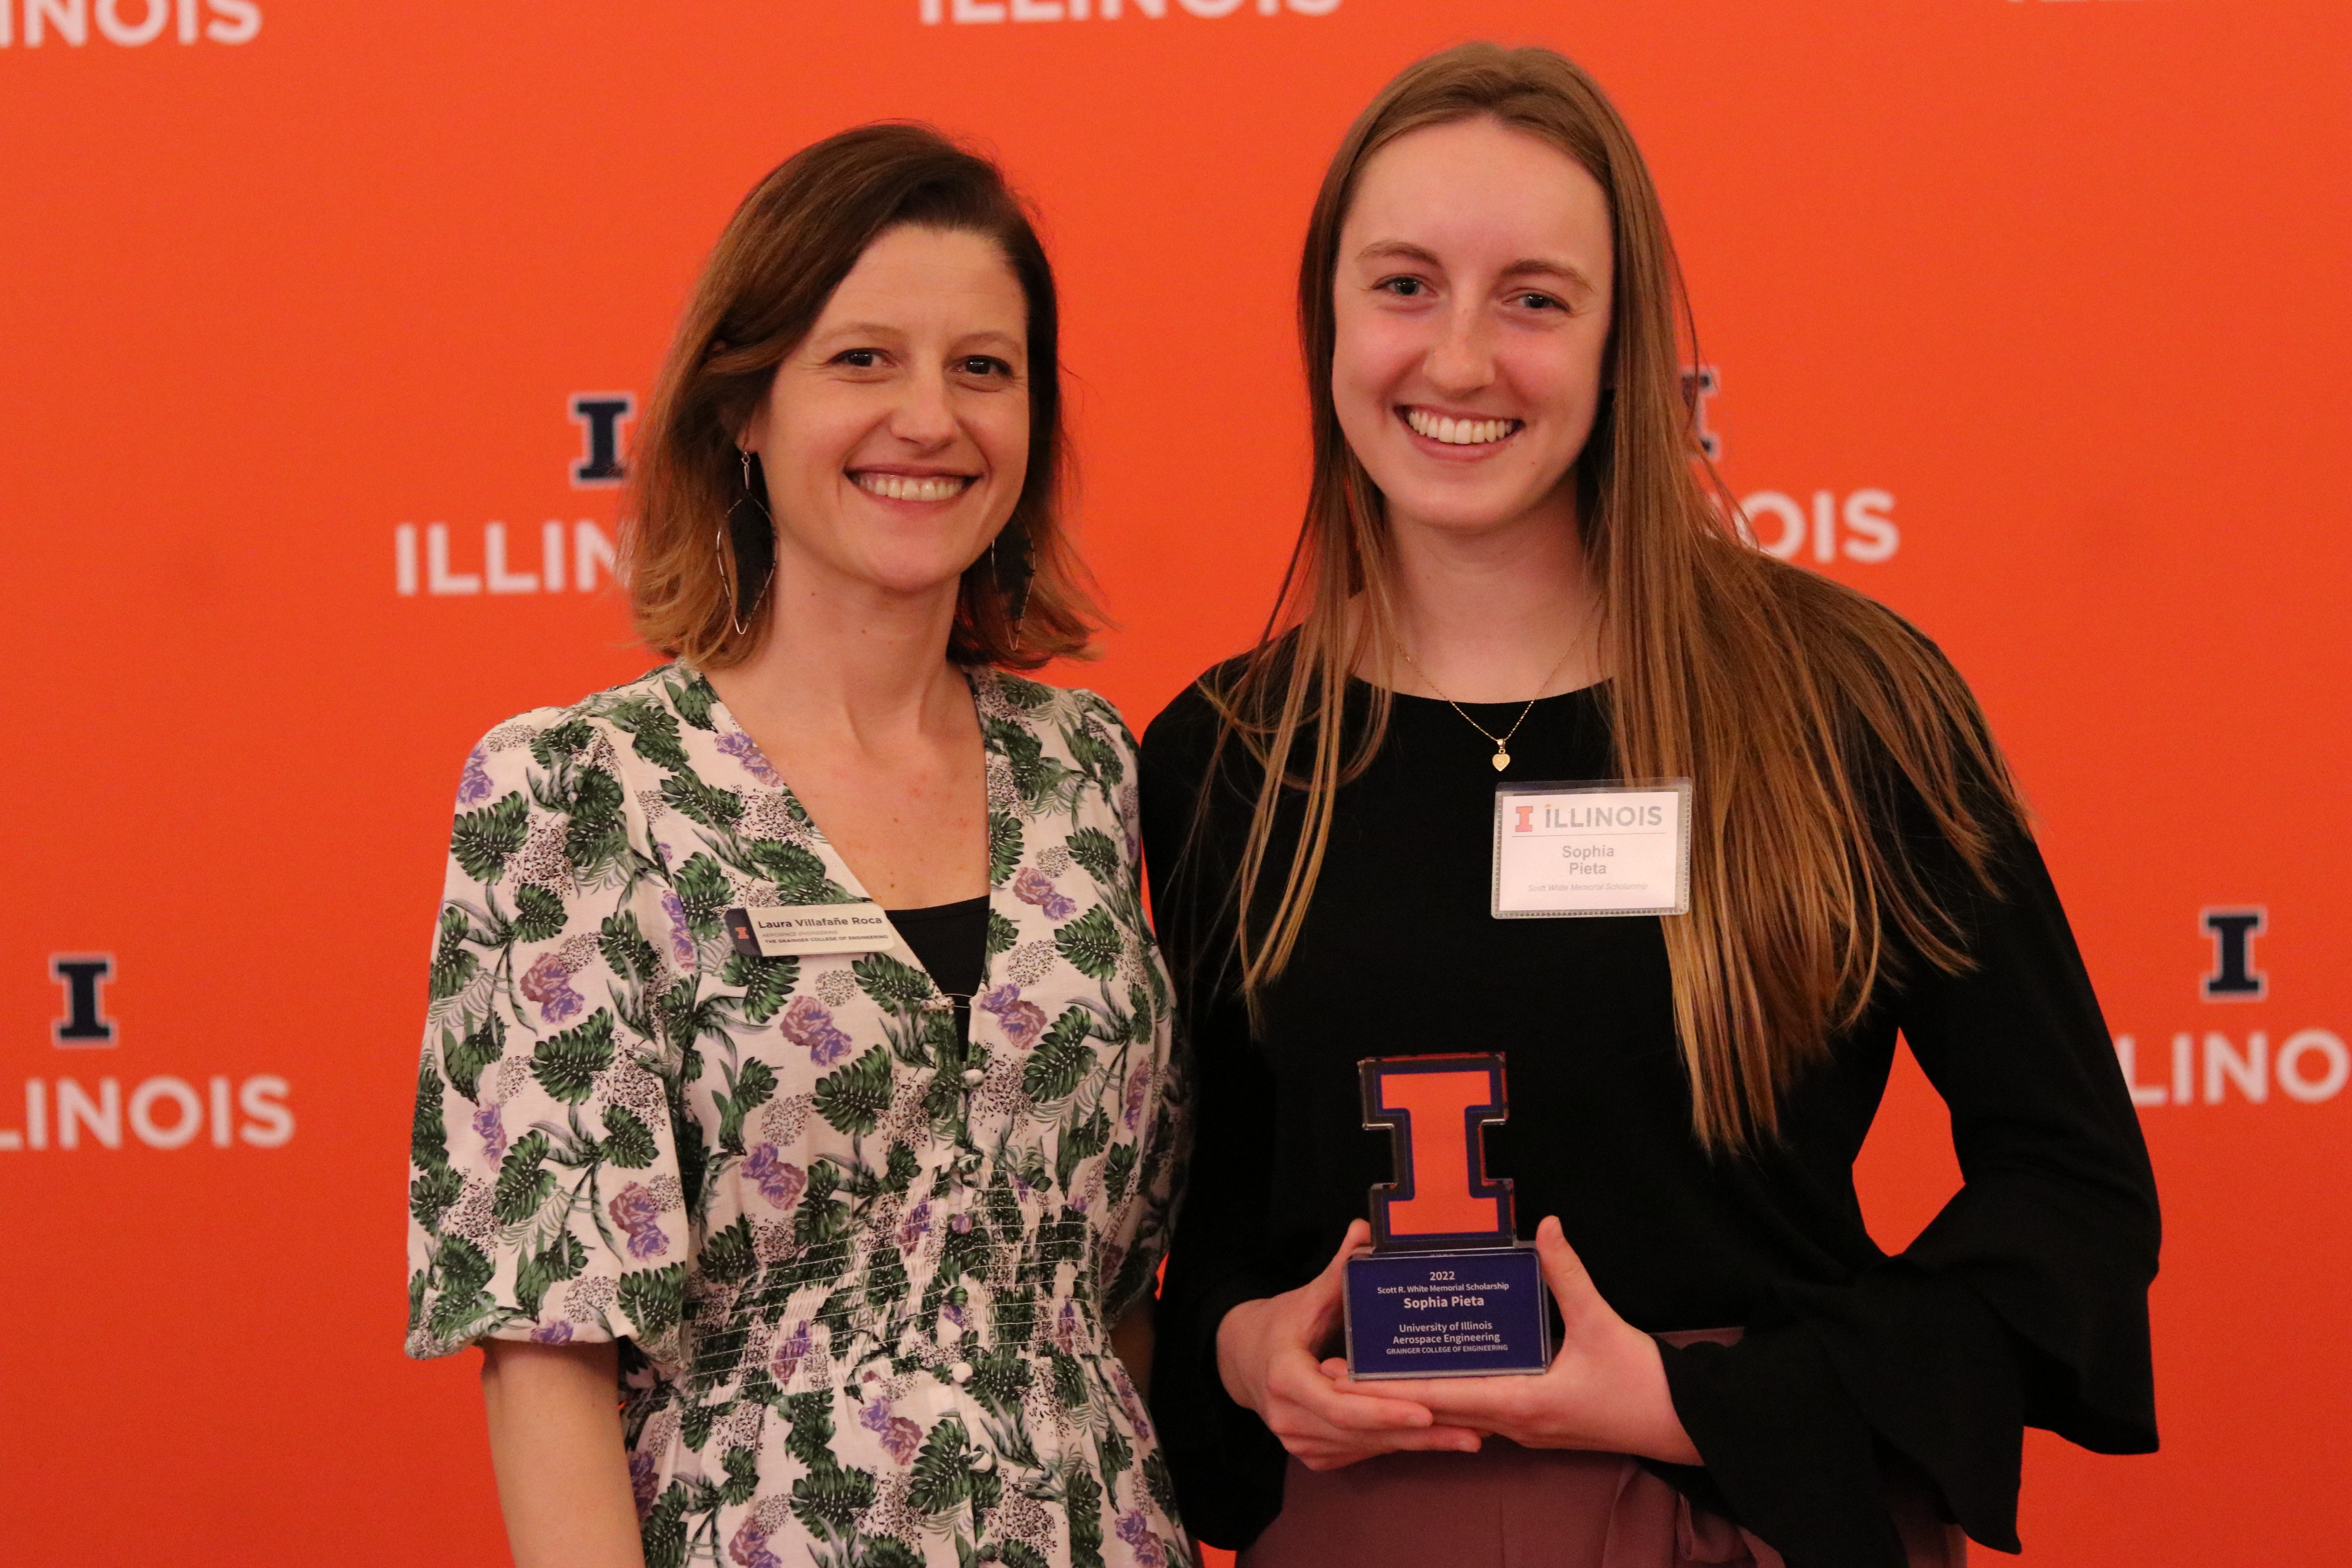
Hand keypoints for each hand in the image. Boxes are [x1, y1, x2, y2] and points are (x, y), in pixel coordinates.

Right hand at [1217, 1219, 1485, 1470]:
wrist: (1243, 1360)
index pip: (1339, 1405)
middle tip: (1473, 1433)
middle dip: (1419, 1436)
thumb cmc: (1282, 1325)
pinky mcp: (1313, 1455)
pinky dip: (1397, 1444)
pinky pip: (1361, 1453)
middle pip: (1362, 1432)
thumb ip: (1339, 1269)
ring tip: (1468, 1436)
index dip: (1383, 1411)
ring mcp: (1300, 1443)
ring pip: (1367, 1447)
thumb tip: (1366, 1229)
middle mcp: (1290, 1419)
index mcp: (1285, 1379)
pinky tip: (1437, 1439)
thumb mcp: (1307, 1298)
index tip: (1426, 1412)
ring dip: (1416, 1445)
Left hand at [1317, 1216, 1700, 1463]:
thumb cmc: (1641, 1380)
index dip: (1394, 1385)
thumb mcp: (1602, 1321)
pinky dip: (1453, 1395)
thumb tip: (1546, 1226)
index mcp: (1522, 1401)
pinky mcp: (1536, 1425)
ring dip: (1421, 1392)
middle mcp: (1515, 1422)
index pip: (1443, 1395)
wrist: (1679, 1425)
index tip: (1352, 1373)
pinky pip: (1481, 1412)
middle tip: (1344, 1364)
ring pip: (1459, 1412)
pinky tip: (1438, 1373)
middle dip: (1392, 1388)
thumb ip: (1569, 1273)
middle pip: (1440, 1406)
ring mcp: (1525, 1429)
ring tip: (1380, 1365)